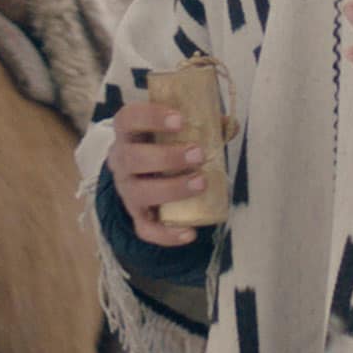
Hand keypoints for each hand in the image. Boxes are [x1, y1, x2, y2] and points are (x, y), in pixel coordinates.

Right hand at [104, 101, 210, 245]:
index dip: (151, 117)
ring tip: (201, 183)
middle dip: (166, 157)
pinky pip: (145, 229)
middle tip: (198, 154)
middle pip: (132, 158)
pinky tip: (189, 233)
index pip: (129, 119)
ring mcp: (127, 190)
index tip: (180, 119)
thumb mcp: (172, 129)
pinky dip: (166, 234)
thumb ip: (201, 124)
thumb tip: (232, 124)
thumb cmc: (160, 143)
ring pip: (139, 193)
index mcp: (128, 132)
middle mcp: (121, 161)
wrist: (139, 171)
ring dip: (171, 189)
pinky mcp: (136, 215)